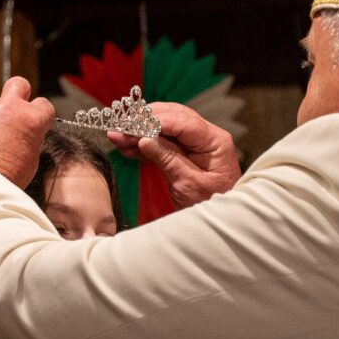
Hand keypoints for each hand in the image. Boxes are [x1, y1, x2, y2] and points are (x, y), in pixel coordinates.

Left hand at [0, 77, 54, 186]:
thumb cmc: (6, 181)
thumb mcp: (31, 162)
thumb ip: (27, 139)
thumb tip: (21, 136)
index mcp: (30, 119)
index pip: (43, 105)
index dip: (39, 115)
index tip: (34, 125)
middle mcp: (5, 108)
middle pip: (18, 85)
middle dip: (18, 94)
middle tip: (13, 113)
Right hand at [108, 102, 241, 207]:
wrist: (221, 221)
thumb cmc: (211, 204)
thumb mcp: (188, 184)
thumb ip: (167, 159)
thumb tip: (144, 139)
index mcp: (214, 141)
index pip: (183, 121)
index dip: (156, 120)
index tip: (132, 124)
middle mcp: (206, 136)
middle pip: (173, 118)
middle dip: (144, 121)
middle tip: (120, 126)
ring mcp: (195, 144)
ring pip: (164, 128)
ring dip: (139, 132)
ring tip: (116, 136)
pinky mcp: (184, 153)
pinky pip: (162, 143)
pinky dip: (144, 145)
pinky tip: (126, 146)